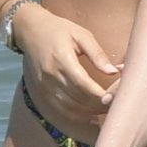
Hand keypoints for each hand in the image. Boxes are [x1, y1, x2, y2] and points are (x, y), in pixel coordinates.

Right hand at [16, 5, 121, 126]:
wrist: (30, 30)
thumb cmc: (59, 29)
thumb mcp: (81, 35)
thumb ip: (97, 54)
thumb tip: (114, 71)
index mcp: (62, 59)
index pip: (83, 85)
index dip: (100, 95)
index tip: (116, 97)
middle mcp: (51, 76)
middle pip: (78, 99)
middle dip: (99, 105)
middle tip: (117, 104)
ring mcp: (44, 86)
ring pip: (70, 108)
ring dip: (90, 113)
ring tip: (107, 110)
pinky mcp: (41, 92)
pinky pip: (60, 110)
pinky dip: (77, 116)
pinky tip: (92, 117)